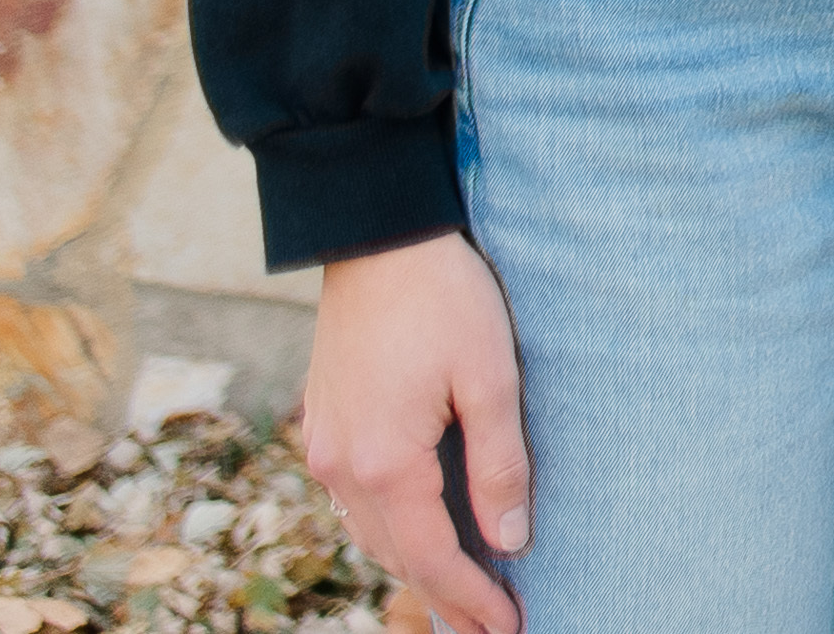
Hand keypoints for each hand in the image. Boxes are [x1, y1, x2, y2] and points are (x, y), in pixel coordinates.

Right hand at [299, 232, 527, 633]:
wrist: (377, 238)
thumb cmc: (445, 299)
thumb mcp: (491, 378)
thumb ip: (500, 465)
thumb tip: (509, 541)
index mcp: (385, 463)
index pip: (432, 558)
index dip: (472, 600)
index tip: (509, 629)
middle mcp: (341, 468)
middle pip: (395, 556)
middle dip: (443, 594)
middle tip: (491, 623)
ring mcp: (324, 447)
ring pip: (370, 532)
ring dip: (414, 563)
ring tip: (463, 588)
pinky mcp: (323, 424)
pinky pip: (354, 500)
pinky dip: (390, 527)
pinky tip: (420, 528)